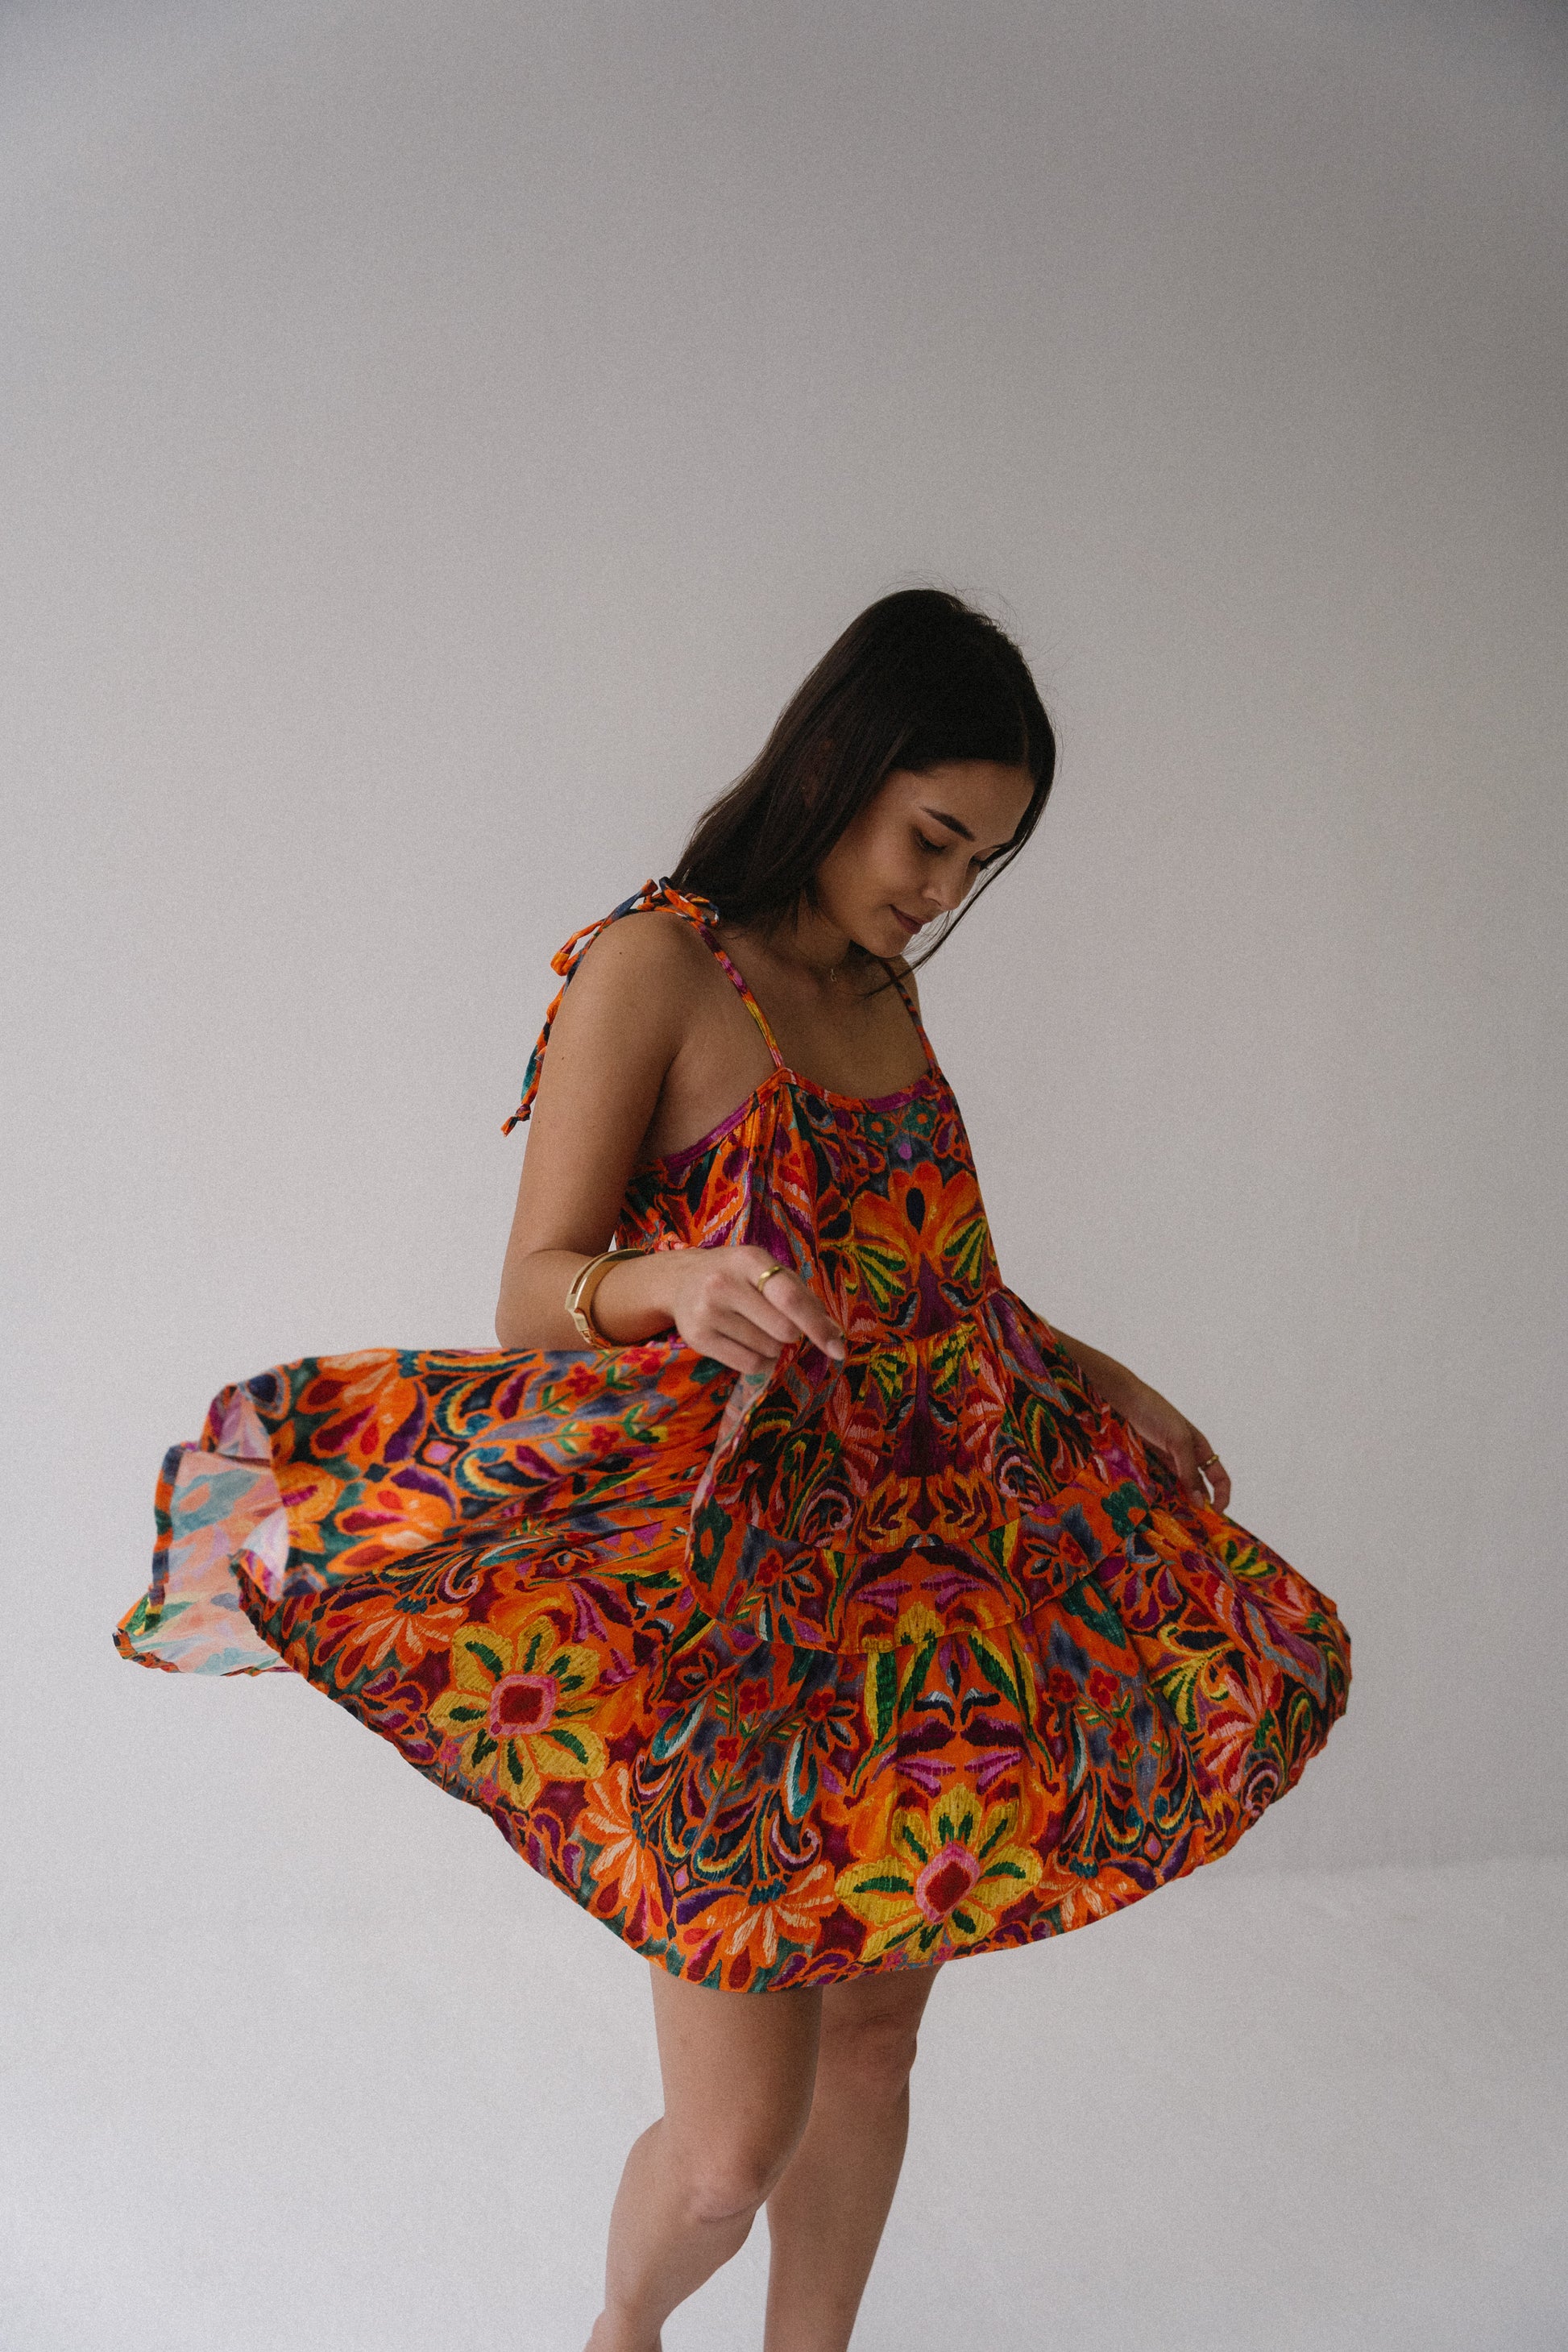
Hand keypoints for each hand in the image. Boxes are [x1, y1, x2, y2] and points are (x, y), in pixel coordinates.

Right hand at [642, 1244, 846, 1378]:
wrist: (681, 1279)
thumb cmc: (738, 1275)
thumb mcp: (768, 1272)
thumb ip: (802, 1297)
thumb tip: (834, 1336)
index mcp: (749, 1260)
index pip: (790, 1298)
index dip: (817, 1326)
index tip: (838, 1349)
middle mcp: (723, 1283)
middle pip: (783, 1329)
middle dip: (790, 1333)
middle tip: (775, 1321)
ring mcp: (707, 1311)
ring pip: (768, 1349)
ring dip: (773, 1346)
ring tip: (754, 1328)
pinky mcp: (698, 1338)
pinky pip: (749, 1365)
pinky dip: (760, 1361)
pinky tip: (748, 1344)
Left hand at [1117, 1378, 1230, 1512]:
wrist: (1125, 1399)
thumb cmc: (1156, 1413)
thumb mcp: (1178, 1441)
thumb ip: (1189, 1470)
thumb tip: (1200, 1502)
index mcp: (1200, 1450)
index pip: (1219, 1478)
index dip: (1222, 1497)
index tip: (1215, 1515)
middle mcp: (1185, 1458)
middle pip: (1198, 1488)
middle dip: (1197, 1507)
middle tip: (1191, 1527)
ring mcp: (1166, 1462)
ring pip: (1177, 1489)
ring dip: (1177, 1504)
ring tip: (1172, 1523)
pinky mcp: (1149, 1463)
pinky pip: (1159, 1484)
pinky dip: (1159, 1497)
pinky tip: (1155, 1508)